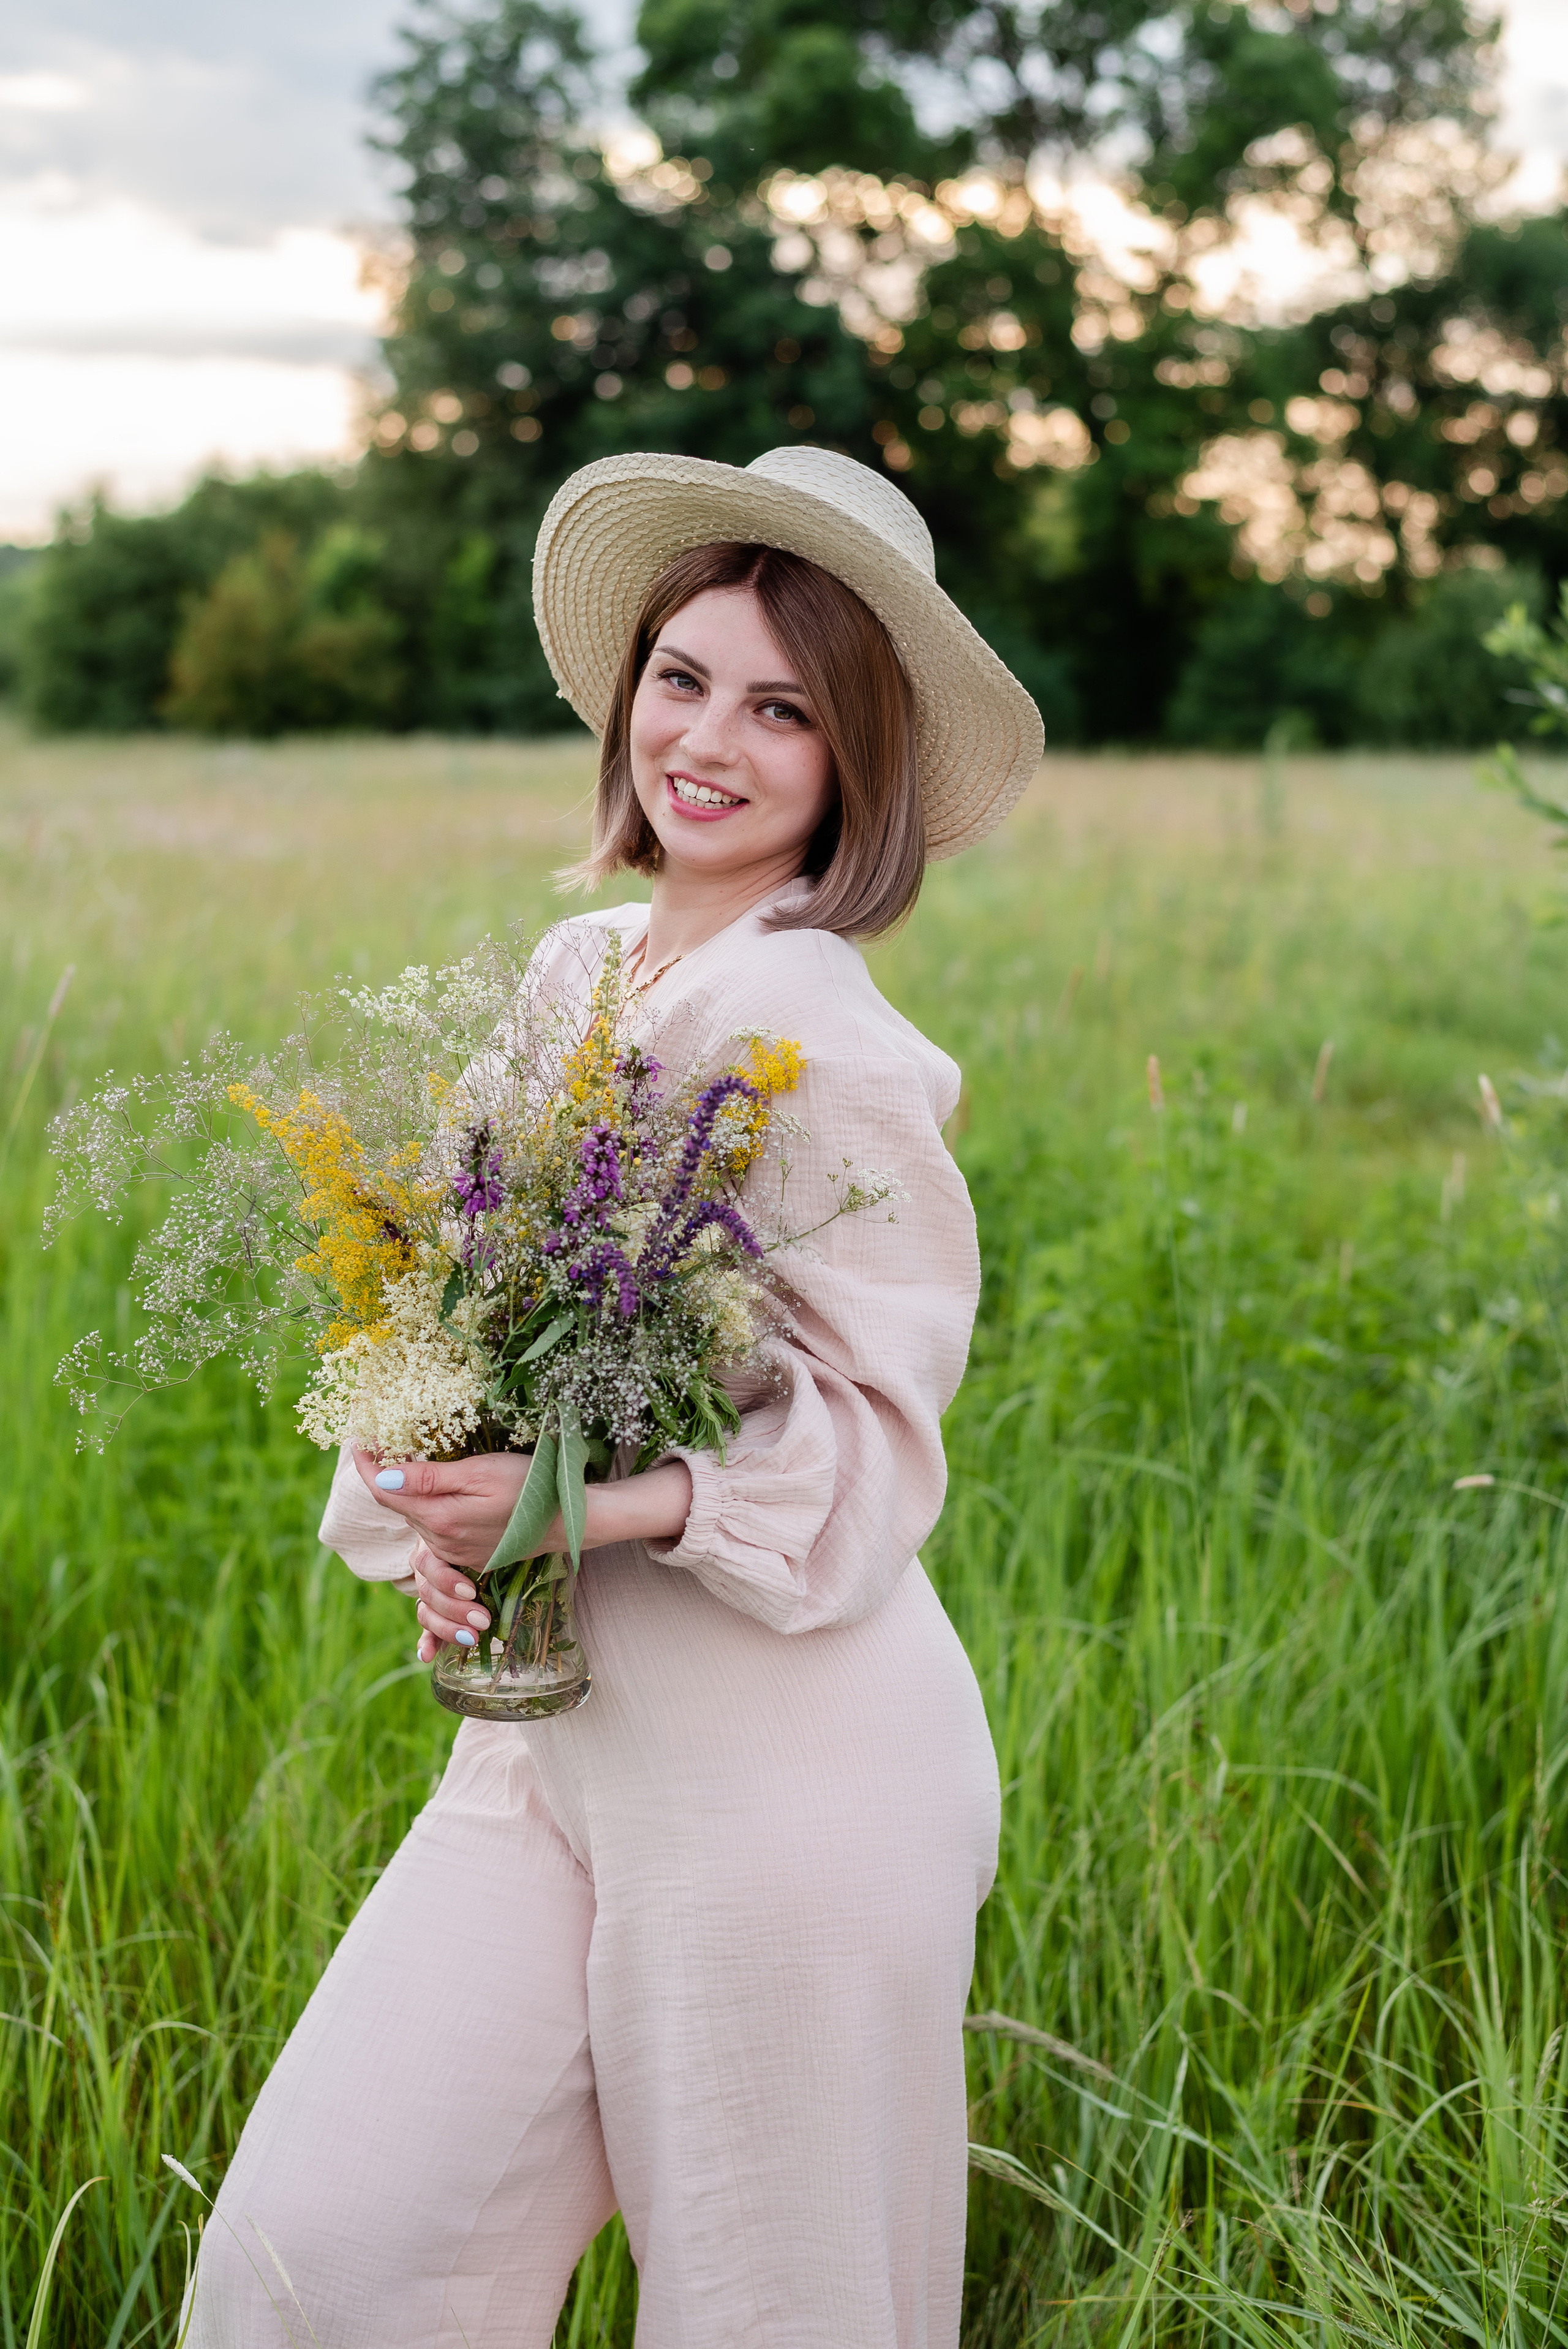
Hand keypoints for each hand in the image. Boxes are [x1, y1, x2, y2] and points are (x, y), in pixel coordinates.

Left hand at [352, 1447, 548, 1570]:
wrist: (569, 1521)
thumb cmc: (531, 1488)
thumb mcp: (480, 1473)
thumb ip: (430, 1478)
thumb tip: (384, 1476)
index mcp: (439, 1519)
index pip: (384, 1491)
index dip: (365, 1465)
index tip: (356, 1440)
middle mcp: (441, 1541)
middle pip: (396, 1505)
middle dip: (382, 1475)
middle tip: (376, 1441)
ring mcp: (455, 1552)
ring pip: (414, 1520)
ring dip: (403, 1494)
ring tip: (400, 1463)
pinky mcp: (468, 1555)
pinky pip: (434, 1534)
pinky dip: (425, 1509)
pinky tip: (433, 1493)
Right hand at [407, 1539, 497, 1663]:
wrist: (489, 1544)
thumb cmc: (494, 1535)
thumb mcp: (492, 1535)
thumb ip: (497, 1540)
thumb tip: (527, 1541)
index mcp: (436, 1545)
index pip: (429, 1563)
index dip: (447, 1581)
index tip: (471, 1592)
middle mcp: (427, 1568)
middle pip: (427, 1592)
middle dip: (455, 1610)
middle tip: (482, 1621)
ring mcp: (428, 1591)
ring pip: (426, 1612)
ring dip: (446, 1629)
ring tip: (471, 1639)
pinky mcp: (434, 1613)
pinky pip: (426, 1629)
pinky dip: (428, 1642)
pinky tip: (427, 1655)